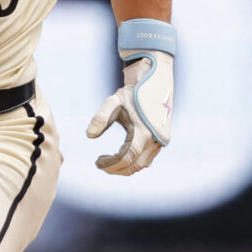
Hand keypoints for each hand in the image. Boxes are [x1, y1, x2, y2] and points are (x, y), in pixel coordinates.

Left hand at [87, 49, 173, 175]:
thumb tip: (89, 135)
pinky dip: (134, 161)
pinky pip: (148, 157)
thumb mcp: (114, 101)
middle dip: (117, 169)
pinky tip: (122, 156)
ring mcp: (161, 141)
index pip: (126, 158)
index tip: (97, 162)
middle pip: (134, 165)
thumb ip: (101, 117)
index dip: (111, 164)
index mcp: (145, 132)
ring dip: (126, 167)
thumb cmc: (133, 92)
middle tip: (101, 165)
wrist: (155, 82)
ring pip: (142, 164)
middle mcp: (156, 140)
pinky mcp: (162, 139)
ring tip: (109, 162)